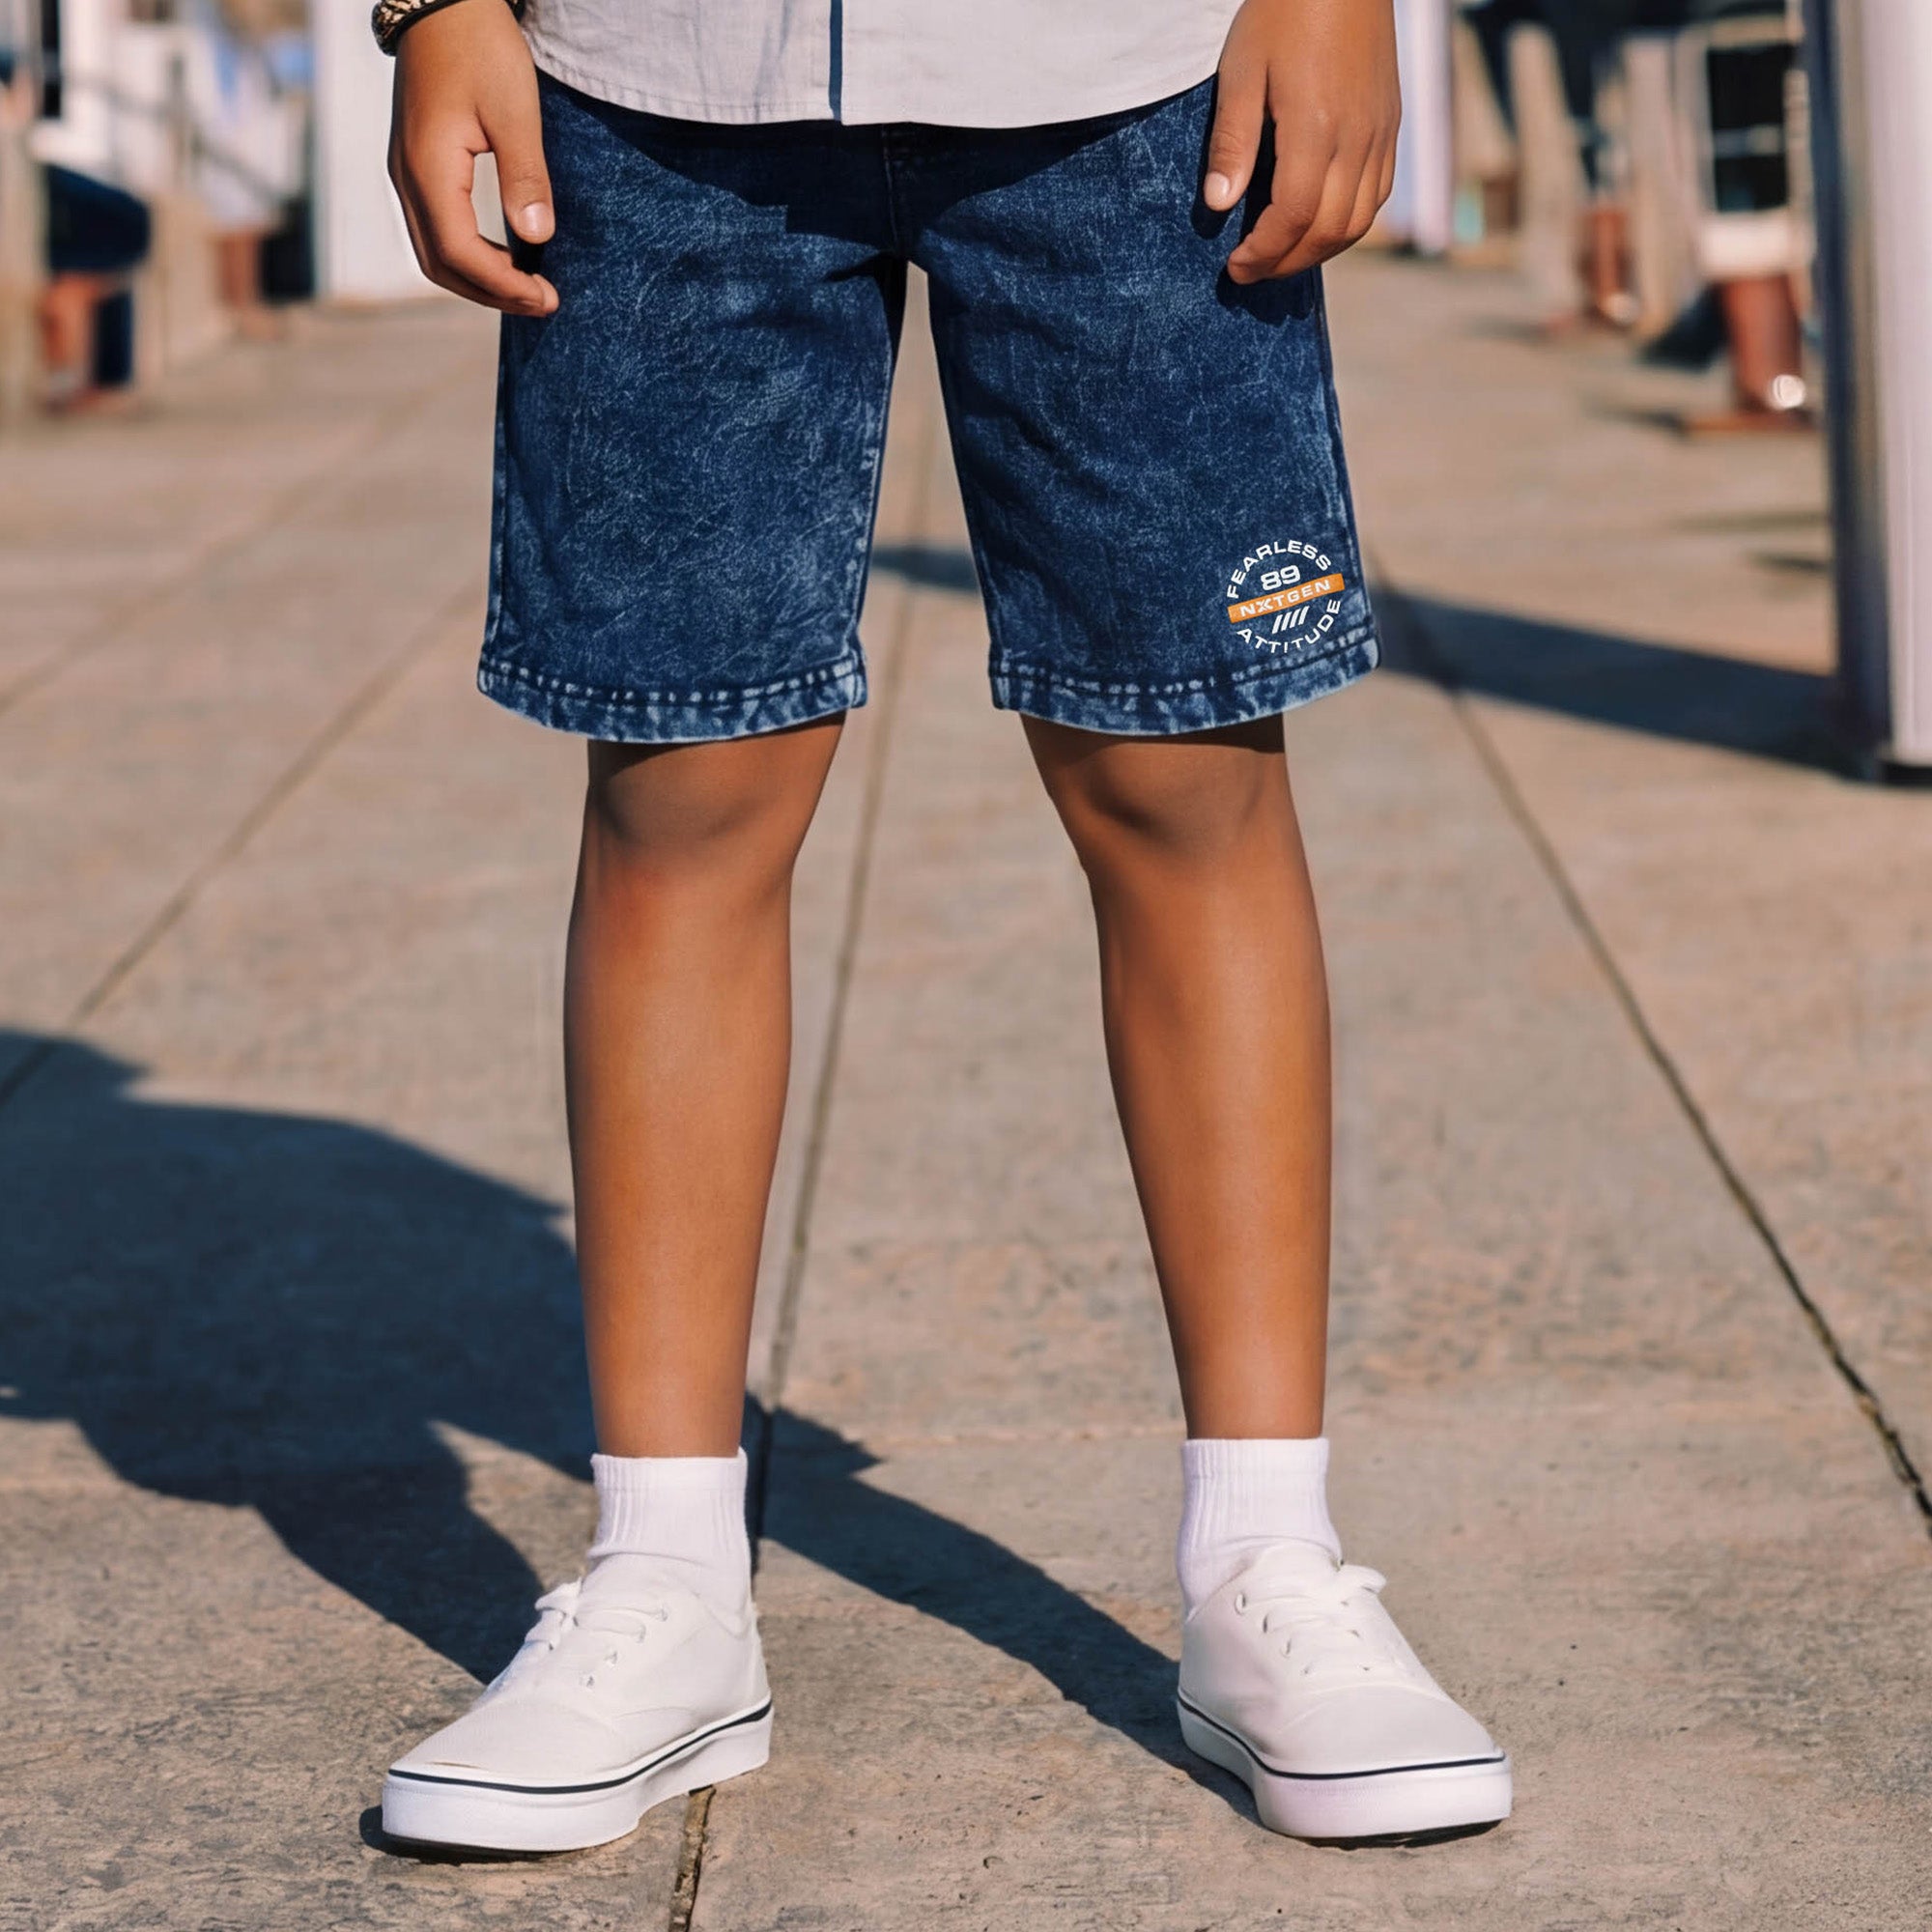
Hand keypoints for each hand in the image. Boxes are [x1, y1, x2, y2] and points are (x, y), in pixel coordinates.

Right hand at [389, 0, 558, 314]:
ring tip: (527, 289)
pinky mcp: (415, 166)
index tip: (547, 298)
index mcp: (428, 169)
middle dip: (492, 294)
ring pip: (434, 254)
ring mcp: (406, 174)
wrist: (443, 3)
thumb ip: (524, 174)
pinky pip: (435, 231)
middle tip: (542, 303)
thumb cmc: (481, 47)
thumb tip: (537, 236)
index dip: (505, 287)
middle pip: (441, 265)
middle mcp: (407, 178)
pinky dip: (469, 257)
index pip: (461, 253)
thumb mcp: (514, 110)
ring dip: (479, 281)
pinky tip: (506, 258)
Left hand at [1203, 0, 1399, 284]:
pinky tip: (1317, 226)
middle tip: (1252, 272)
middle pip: (1328, 230)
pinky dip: (1347, 225)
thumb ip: (1233, 141)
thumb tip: (1219, 204)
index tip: (1235, 268)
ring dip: (1319, 251)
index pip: (1292, 216)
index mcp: (1315, 126)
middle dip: (1287, 263)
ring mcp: (1380, 133)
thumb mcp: (1242, 70)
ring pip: (1358, 221)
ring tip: (1281, 257)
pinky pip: (1376, 195)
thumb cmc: (1284, 11)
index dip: (1263, 253)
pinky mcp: (1390, 126)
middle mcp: (1356, 137)